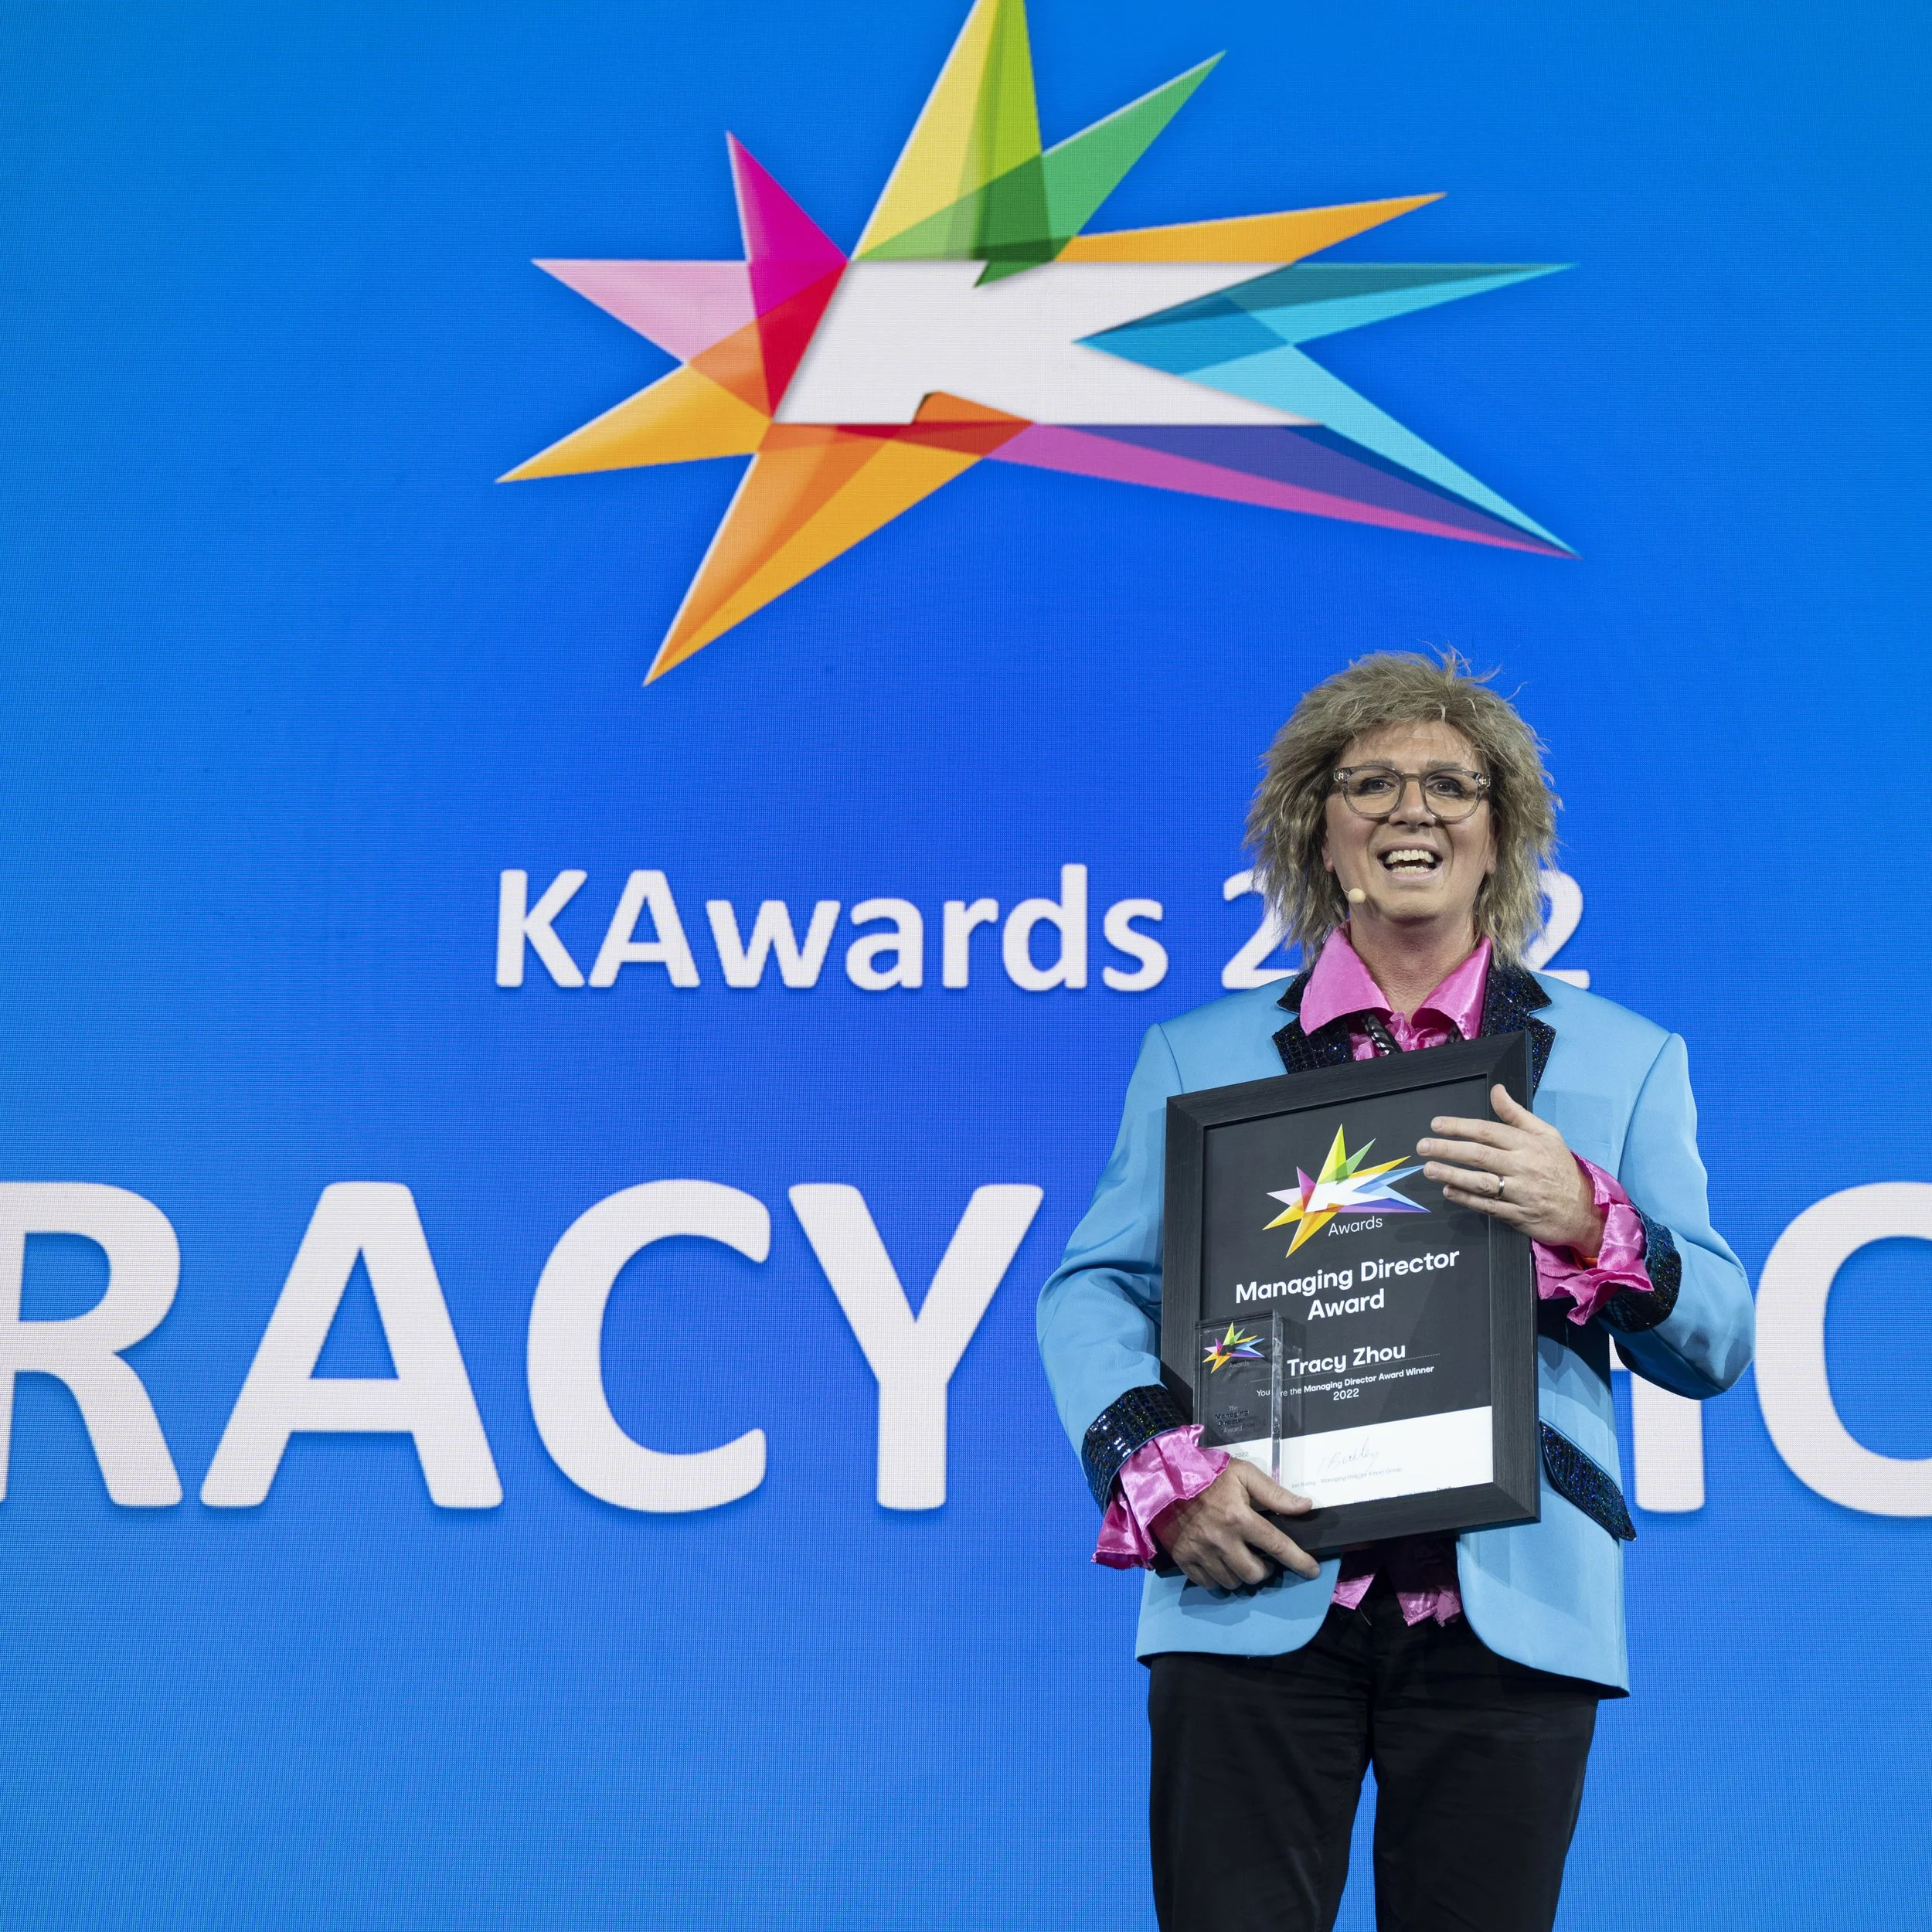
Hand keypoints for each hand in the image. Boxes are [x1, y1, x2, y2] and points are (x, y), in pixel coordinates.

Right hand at [1153, 1459, 1320, 1589]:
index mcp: (1239, 1517)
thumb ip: (1274, 1492)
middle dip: (1264, 1569)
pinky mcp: (1184, 1560)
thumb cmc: (1207, 1474)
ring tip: (1238, 1557)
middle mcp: (1221, 1540)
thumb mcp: (1242, 1473)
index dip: (1299, 1561)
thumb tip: (1306, 1506)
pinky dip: (1218, 1578)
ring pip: (1232, 1582)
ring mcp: (1200, 1553)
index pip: (1277, 1545)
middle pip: (1254, 1574)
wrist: (1162, 1478)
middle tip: (1260, 1556)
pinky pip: (1209, 1584)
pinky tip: (1219, 1562)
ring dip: (1241, 1574)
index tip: (1312, 1571)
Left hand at [1417, 1084, 1603, 1253]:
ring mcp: (1520, 1193)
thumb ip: (1516, 1114)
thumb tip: (1497, 1090)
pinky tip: (1449, 1191)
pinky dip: (1466, 1199)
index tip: (1436, 1125)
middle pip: (1479, 1155)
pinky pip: (1487, 1206)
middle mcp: (1523, 1167)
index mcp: (1529, 1144)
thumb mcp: (1546, 1134)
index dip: (1460, 1127)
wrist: (1585, 1210)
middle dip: (1448, 1149)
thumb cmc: (1561, 1168)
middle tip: (1423, 1146)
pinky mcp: (1518, 1215)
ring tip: (1429, 1169)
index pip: (1488, 1131)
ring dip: (1452, 1175)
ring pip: (1481, 1182)